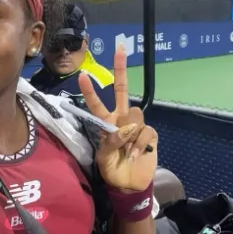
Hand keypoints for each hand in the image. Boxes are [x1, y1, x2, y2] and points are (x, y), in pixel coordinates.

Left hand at [78, 45, 157, 191]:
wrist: (129, 184)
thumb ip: (110, 142)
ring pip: (134, 114)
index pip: (96, 103)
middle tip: (120, 49)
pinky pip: (145, 131)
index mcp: (106, 123)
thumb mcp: (103, 158)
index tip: (82, 74)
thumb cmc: (112, 169)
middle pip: (122, 90)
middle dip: (121, 69)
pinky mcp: (150, 134)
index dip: (90, 90)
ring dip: (129, 133)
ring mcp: (136, 125)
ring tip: (126, 150)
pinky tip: (135, 155)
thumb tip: (125, 129)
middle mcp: (121, 119)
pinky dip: (139, 144)